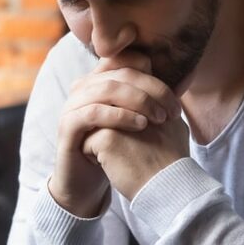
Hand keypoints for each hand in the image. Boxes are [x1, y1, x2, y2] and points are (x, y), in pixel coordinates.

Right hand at [50, 51, 181, 216]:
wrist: (88, 183)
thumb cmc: (117, 150)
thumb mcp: (134, 121)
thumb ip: (148, 99)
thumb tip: (176, 79)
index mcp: (99, 81)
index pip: (127, 61)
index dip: (154, 76)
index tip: (175, 100)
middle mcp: (83, 88)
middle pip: (121, 73)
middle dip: (152, 90)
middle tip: (172, 111)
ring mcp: (72, 106)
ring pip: (107, 88)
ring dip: (139, 100)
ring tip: (159, 118)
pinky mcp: (67, 126)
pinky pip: (92, 112)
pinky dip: (119, 115)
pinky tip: (140, 126)